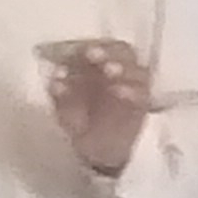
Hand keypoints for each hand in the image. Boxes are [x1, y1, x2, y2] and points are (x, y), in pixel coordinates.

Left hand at [42, 37, 154, 178]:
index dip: (91, 45)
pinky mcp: (143, 107)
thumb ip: (60, 95)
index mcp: (98, 65)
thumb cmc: (80, 122)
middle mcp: (120, 71)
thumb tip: (54, 81)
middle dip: (108, 51)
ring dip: (123, 66)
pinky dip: (132, 90)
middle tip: (93, 55)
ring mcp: (134, 88)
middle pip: (123, 51)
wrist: (96, 153)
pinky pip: (143, 95)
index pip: (100, 46)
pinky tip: (119, 90)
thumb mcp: (64, 109)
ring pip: (138, 70)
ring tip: (109, 70)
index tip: (80, 50)